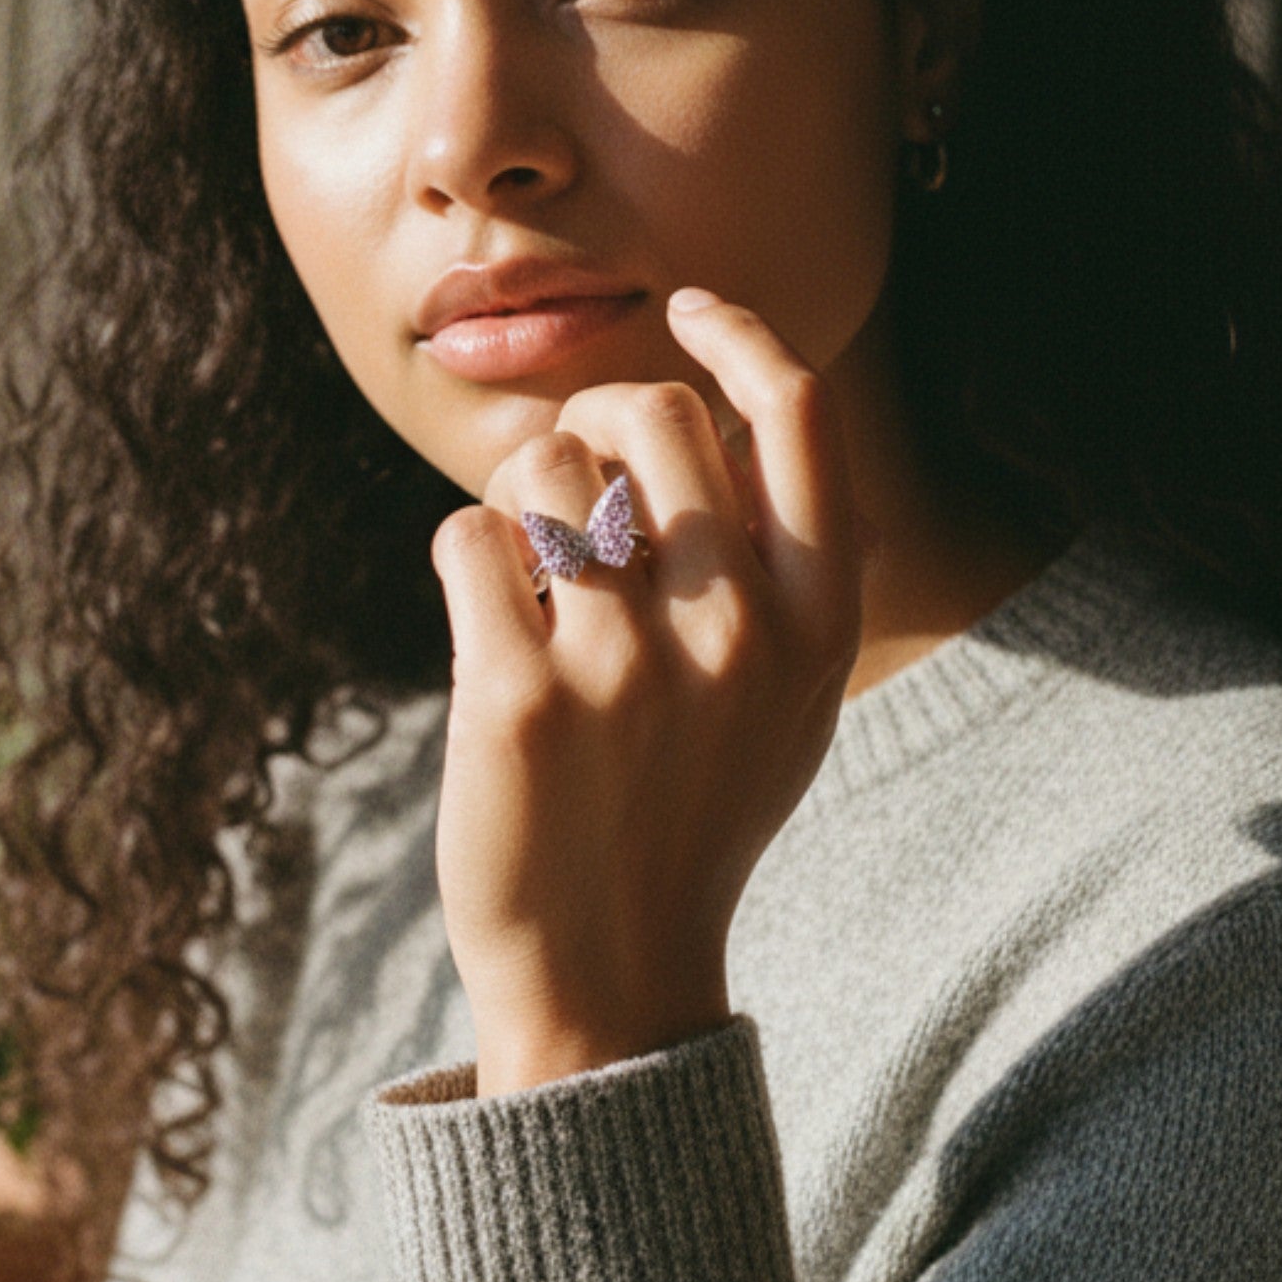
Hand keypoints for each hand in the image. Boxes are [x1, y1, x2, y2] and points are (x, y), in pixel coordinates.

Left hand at [428, 290, 864, 1096]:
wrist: (609, 972)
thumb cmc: (693, 812)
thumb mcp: (787, 705)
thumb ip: (790, 572)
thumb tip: (744, 419)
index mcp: (816, 622)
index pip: (801, 415)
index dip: (741, 335)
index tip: (686, 310)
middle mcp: (736, 631)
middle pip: (654, 416)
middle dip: (594, 416)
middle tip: (571, 471)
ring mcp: (625, 666)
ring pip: (544, 468)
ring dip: (518, 497)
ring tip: (526, 567)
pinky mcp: (516, 697)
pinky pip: (468, 536)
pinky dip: (465, 557)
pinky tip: (486, 614)